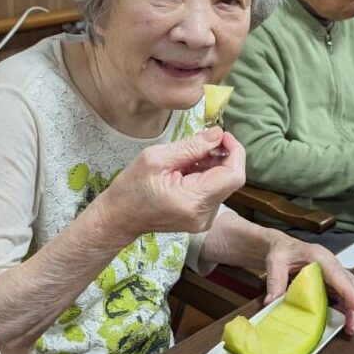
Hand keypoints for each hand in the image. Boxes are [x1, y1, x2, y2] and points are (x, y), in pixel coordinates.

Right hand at [100, 127, 245, 236]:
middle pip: (231, 178)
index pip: (234, 175)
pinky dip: (205, 176)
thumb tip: (218, 133)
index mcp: (194, 200)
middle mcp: (204, 215)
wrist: (119, 217)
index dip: (234, 150)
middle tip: (197, 144)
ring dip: (211, 165)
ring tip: (185, 161)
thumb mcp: (157, 158)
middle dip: (220, 156)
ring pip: (224, 183)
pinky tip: (186, 172)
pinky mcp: (202, 218)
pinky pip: (214, 191)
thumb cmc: (131, 188)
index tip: (220, 135)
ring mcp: (204, 219)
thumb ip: (192, 146)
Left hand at [263, 234, 353, 334]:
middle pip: (352, 284)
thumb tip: (271, 302)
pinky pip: (344, 295)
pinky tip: (343, 321)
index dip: (349, 291)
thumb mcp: (275, 262)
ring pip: (352, 290)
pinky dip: (346, 308)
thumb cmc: (281, 251)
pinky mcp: (331, 281)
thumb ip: (274, 281)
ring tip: (351, 328)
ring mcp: (333, 273)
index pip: (339, 275)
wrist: (282, 246)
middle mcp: (331, 264)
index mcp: (319, 257)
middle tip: (352, 327)